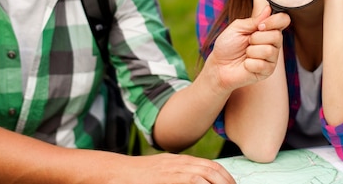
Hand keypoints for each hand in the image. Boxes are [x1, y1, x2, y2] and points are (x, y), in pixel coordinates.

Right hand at [116, 153, 235, 183]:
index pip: (208, 165)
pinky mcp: (165, 178)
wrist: (116, 172)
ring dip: (218, 183)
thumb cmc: (138, 176)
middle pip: (210, 169)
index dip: (224, 175)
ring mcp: (172, 170)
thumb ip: (179, 174)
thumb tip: (197, 181)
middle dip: (226, 181)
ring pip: (203, 174)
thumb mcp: (162, 171)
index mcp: (179, 161)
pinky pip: (190, 180)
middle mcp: (178, 163)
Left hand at [209, 6, 289, 90]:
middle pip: (277, 36)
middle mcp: (273, 43)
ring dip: (251, 51)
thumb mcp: (238, 28)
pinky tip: (246, 64)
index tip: (260, 26)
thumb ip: (254, 21)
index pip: (283, 20)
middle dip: (256, 38)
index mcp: (267, 29)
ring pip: (269, 51)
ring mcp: (272, 58)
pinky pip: (262, 65)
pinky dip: (249, 63)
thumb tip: (268, 9)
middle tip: (247, 42)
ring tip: (246, 54)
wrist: (219, 66)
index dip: (274, 21)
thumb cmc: (227, 45)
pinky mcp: (267, 71)